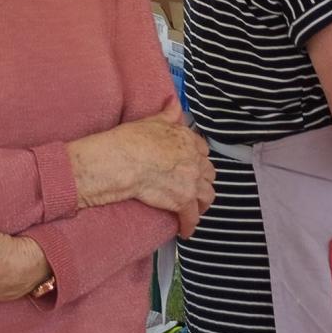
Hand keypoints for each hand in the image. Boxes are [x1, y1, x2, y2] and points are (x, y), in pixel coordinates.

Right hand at [73, 112, 214, 236]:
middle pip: (209, 174)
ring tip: (194, 210)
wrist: (122, 161)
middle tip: (195, 189)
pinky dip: (190, 225)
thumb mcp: (152, 121)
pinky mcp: (183, 201)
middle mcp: (195, 161)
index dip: (198, 160)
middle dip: (203, 182)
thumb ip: (168, 113)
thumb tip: (174, 102)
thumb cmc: (131, 140)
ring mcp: (191, 182)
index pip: (203, 151)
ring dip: (202, 204)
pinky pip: (192, 217)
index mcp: (189, 141)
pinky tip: (185, 231)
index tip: (193, 166)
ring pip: (207, 196)